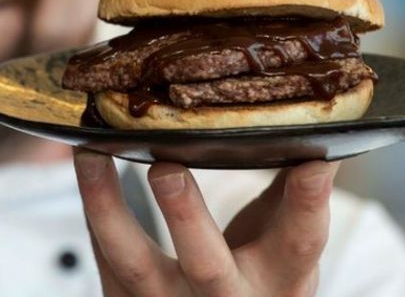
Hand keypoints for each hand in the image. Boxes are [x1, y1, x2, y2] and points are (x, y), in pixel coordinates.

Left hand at [74, 149, 337, 296]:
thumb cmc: (258, 278)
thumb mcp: (285, 247)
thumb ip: (297, 194)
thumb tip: (320, 125)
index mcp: (280, 280)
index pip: (301, 242)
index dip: (310, 203)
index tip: (314, 160)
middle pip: (206, 265)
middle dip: (185, 217)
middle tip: (166, 168)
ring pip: (133, 263)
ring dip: (107, 206)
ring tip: (90, 153)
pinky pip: (103, 257)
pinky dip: (92, 210)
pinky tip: (84, 163)